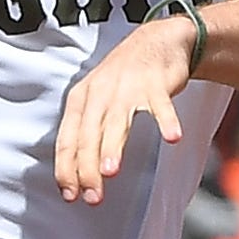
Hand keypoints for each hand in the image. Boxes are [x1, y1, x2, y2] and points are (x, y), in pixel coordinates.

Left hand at [56, 18, 190, 204]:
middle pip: (89, 136)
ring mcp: (127, 87)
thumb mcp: (96, 101)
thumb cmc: (123, 79)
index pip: (68, 140)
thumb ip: (88, 134)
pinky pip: (160, 105)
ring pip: (117, 121)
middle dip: (88, 169)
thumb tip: (78, 175)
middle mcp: (100, 93)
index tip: (70, 195)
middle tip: (92, 197)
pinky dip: (167, 120)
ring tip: (111, 171)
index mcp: (81, 100)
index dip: (66, 169)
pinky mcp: (156, 84)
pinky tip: (172, 137)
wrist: (157, 41)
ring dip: (113, 146)